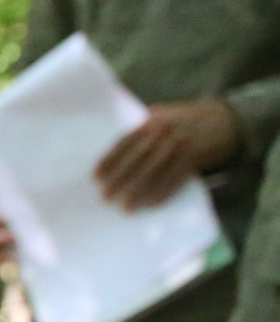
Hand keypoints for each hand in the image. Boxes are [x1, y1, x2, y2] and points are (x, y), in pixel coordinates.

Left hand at [95, 98, 242, 211]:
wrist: (225, 119)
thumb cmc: (187, 120)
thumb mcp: (163, 115)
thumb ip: (143, 129)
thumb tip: (117, 153)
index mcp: (151, 121)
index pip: (125, 142)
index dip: (109, 160)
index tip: (95, 176)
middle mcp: (164, 132)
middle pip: (137, 159)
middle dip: (119, 179)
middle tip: (105, 196)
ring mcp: (179, 145)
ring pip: (154, 172)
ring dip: (139, 191)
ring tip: (126, 206)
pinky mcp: (194, 158)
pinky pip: (175, 179)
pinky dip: (162, 192)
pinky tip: (150, 203)